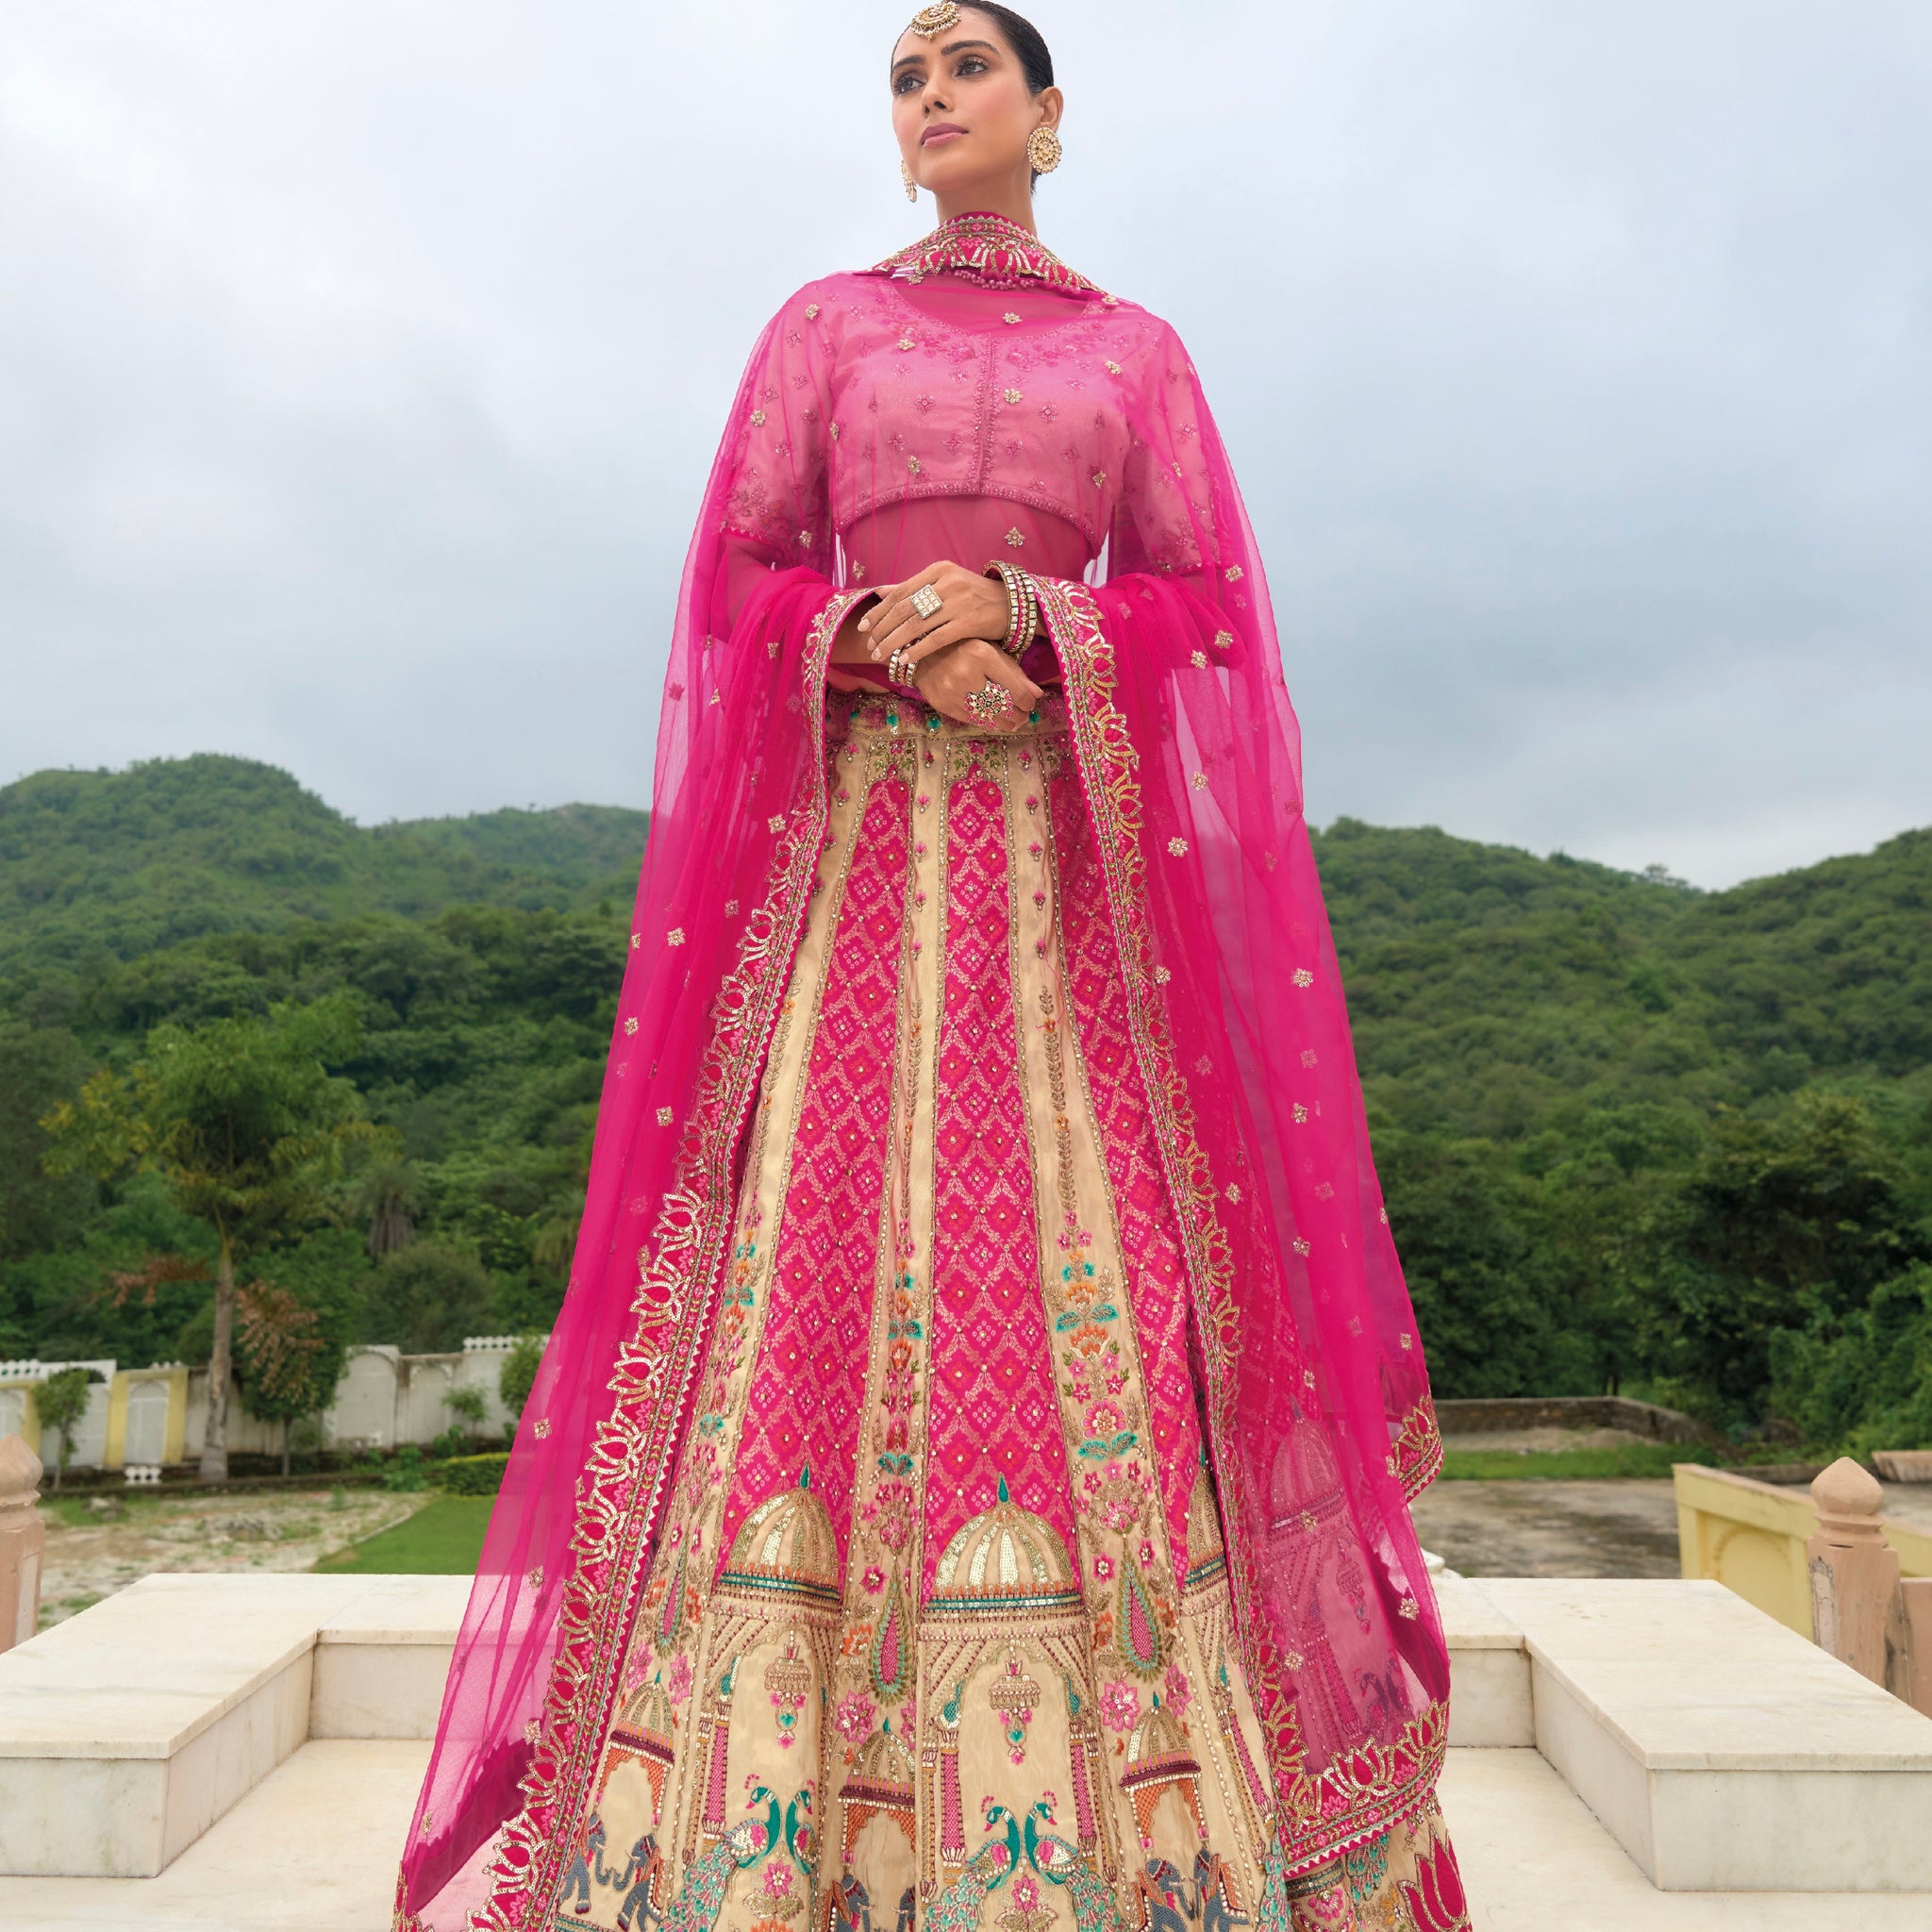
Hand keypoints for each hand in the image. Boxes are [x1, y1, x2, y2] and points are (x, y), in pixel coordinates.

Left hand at [859, 560, 1012, 671]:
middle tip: (870, 646)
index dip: (879, 611)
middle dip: (883, 629)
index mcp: (938, 570)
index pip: (901, 592)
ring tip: (881, 655)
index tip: (864, 626)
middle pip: (905, 609)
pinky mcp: (969, 622)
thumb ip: (912, 588)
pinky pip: (936, 639)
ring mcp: (959, 603)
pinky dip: (917, 650)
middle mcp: (947, 583)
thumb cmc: (974, 595)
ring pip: (916, 625)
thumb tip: (879, 591)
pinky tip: (905, 660)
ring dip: (894, 642)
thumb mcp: (944, 583)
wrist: (1012, 603)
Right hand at [906, 636, 1042, 732]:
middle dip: (1018, 715)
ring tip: (1013, 723)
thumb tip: (1036, 695)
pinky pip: (970, 719)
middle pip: (1001, 706)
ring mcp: (951, 691)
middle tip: (1024, 717)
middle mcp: (966, 674)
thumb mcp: (990, 650)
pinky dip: (986, 722)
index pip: (1013, 689)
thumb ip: (1014, 672)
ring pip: (986, 716)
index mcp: (982, 655)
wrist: (920, 650)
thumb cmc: (962, 645)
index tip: (1031, 704)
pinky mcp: (941, 703)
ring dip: (1004, 723)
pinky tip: (994, 721)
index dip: (1027, 702)